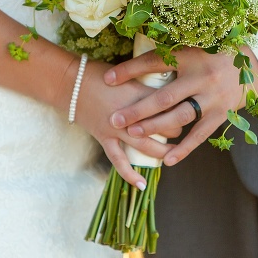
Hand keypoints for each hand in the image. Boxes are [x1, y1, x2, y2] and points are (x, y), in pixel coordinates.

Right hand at [73, 58, 178, 188]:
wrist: (71, 83)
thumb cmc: (100, 73)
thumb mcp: (129, 72)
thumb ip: (147, 82)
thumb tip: (170, 87)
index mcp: (139, 93)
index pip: (169, 105)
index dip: (181, 109)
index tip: (186, 109)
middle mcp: (131, 113)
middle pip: (163, 126)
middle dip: (175, 131)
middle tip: (180, 131)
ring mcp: (117, 128)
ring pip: (146, 145)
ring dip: (162, 152)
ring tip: (173, 156)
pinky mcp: (104, 138)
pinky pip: (119, 160)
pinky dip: (130, 174)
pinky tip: (143, 185)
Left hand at [103, 46, 257, 165]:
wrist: (251, 64)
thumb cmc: (211, 54)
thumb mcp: (191, 46)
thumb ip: (167, 54)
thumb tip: (132, 61)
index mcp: (190, 56)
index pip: (154, 62)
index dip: (130, 70)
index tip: (108, 79)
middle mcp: (202, 77)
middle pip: (164, 96)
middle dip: (138, 109)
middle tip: (115, 119)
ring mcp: (213, 97)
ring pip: (180, 117)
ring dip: (155, 127)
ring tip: (133, 133)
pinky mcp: (221, 114)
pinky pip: (200, 134)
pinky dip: (184, 148)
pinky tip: (167, 159)